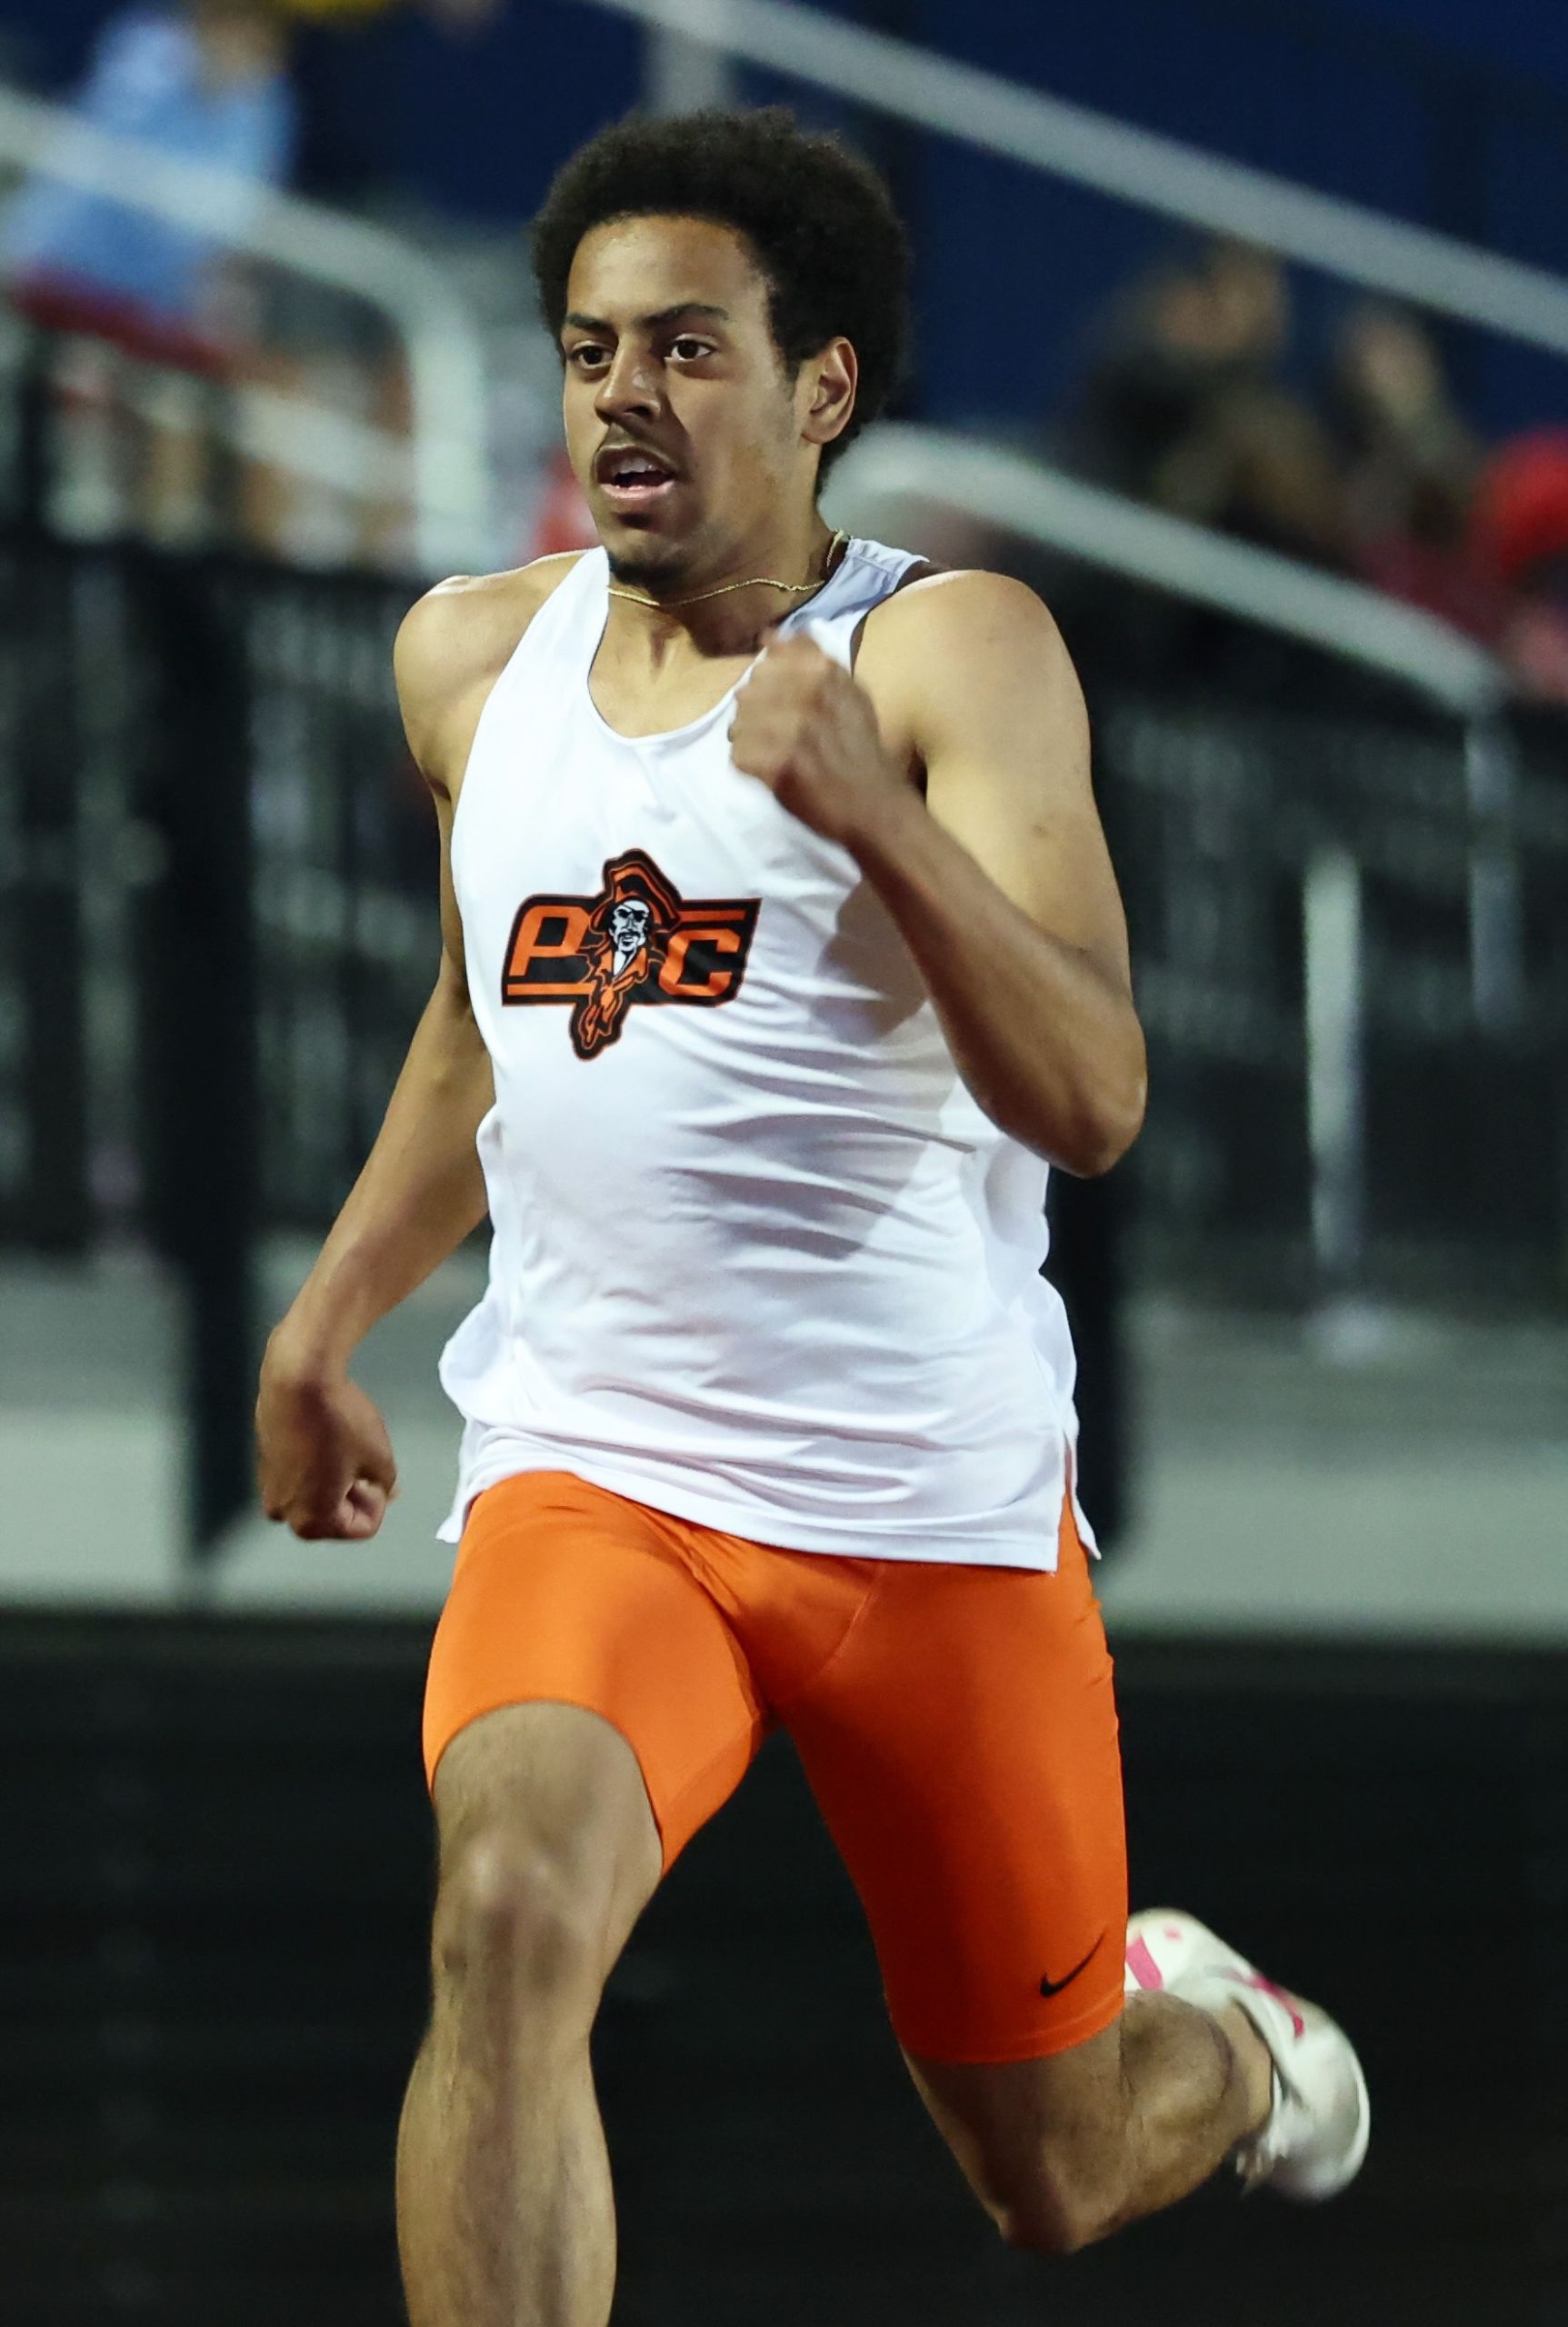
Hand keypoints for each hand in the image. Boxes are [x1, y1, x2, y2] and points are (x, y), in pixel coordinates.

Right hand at [256, 1347, 397, 1542]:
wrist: (298, 1380)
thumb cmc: (339, 1422)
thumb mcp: (379, 1458)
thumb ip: (384, 1484)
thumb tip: (380, 1489)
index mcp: (311, 1520)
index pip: (360, 1528)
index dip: (379, 1505)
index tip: (384, 1481)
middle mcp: (283, 1511)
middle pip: (333, 1518)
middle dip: (357, 1498)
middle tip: (375, 1470)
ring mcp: (269, 1486)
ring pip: (314, 1496)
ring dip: (338, 1483)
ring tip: (355, 1455)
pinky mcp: (264, 1460)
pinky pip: (298, 1477)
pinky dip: (318, 1469)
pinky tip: (333, 1444)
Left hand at [728, 635, 915, 849]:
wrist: (874, 805)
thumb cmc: (859, 747)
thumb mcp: (846, 691)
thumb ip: (808, 659)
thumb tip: (768, 633)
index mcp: (825, 671)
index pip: (765, 666)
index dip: (767, 689)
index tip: (782, 707)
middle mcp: (810, 695)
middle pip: (747, 693)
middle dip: (754, 715)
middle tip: (774, 736)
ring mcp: (794, 731)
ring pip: (739, 724)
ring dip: (749, 742)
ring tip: (772, 755)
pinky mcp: (781, 766)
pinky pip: (739, 756)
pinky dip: (749, 768)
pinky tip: (771, 773)